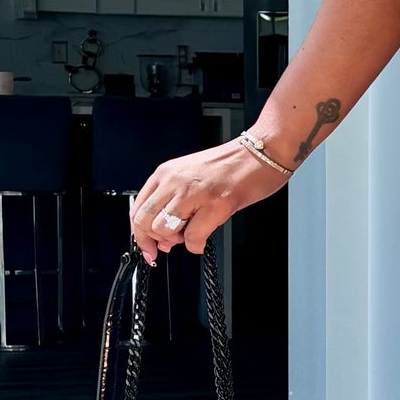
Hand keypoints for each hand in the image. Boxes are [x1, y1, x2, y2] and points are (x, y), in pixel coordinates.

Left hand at [130, 140, 284, 264]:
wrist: (261, 153)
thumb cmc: (231, 166)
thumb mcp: (191, 176)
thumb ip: (173, 200)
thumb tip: (163, 235)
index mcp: (167, 173)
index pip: (138, 208)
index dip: (140, 234)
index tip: (148, 247)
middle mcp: (176, 181)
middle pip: (145, 221)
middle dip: (154, 241)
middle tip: (169, 245)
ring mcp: (194, 192)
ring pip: (164, 230)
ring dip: (177, 241)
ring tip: (192, 234)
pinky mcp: (215, 204)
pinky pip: (192, 237)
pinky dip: (196, 245)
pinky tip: (204, 239)